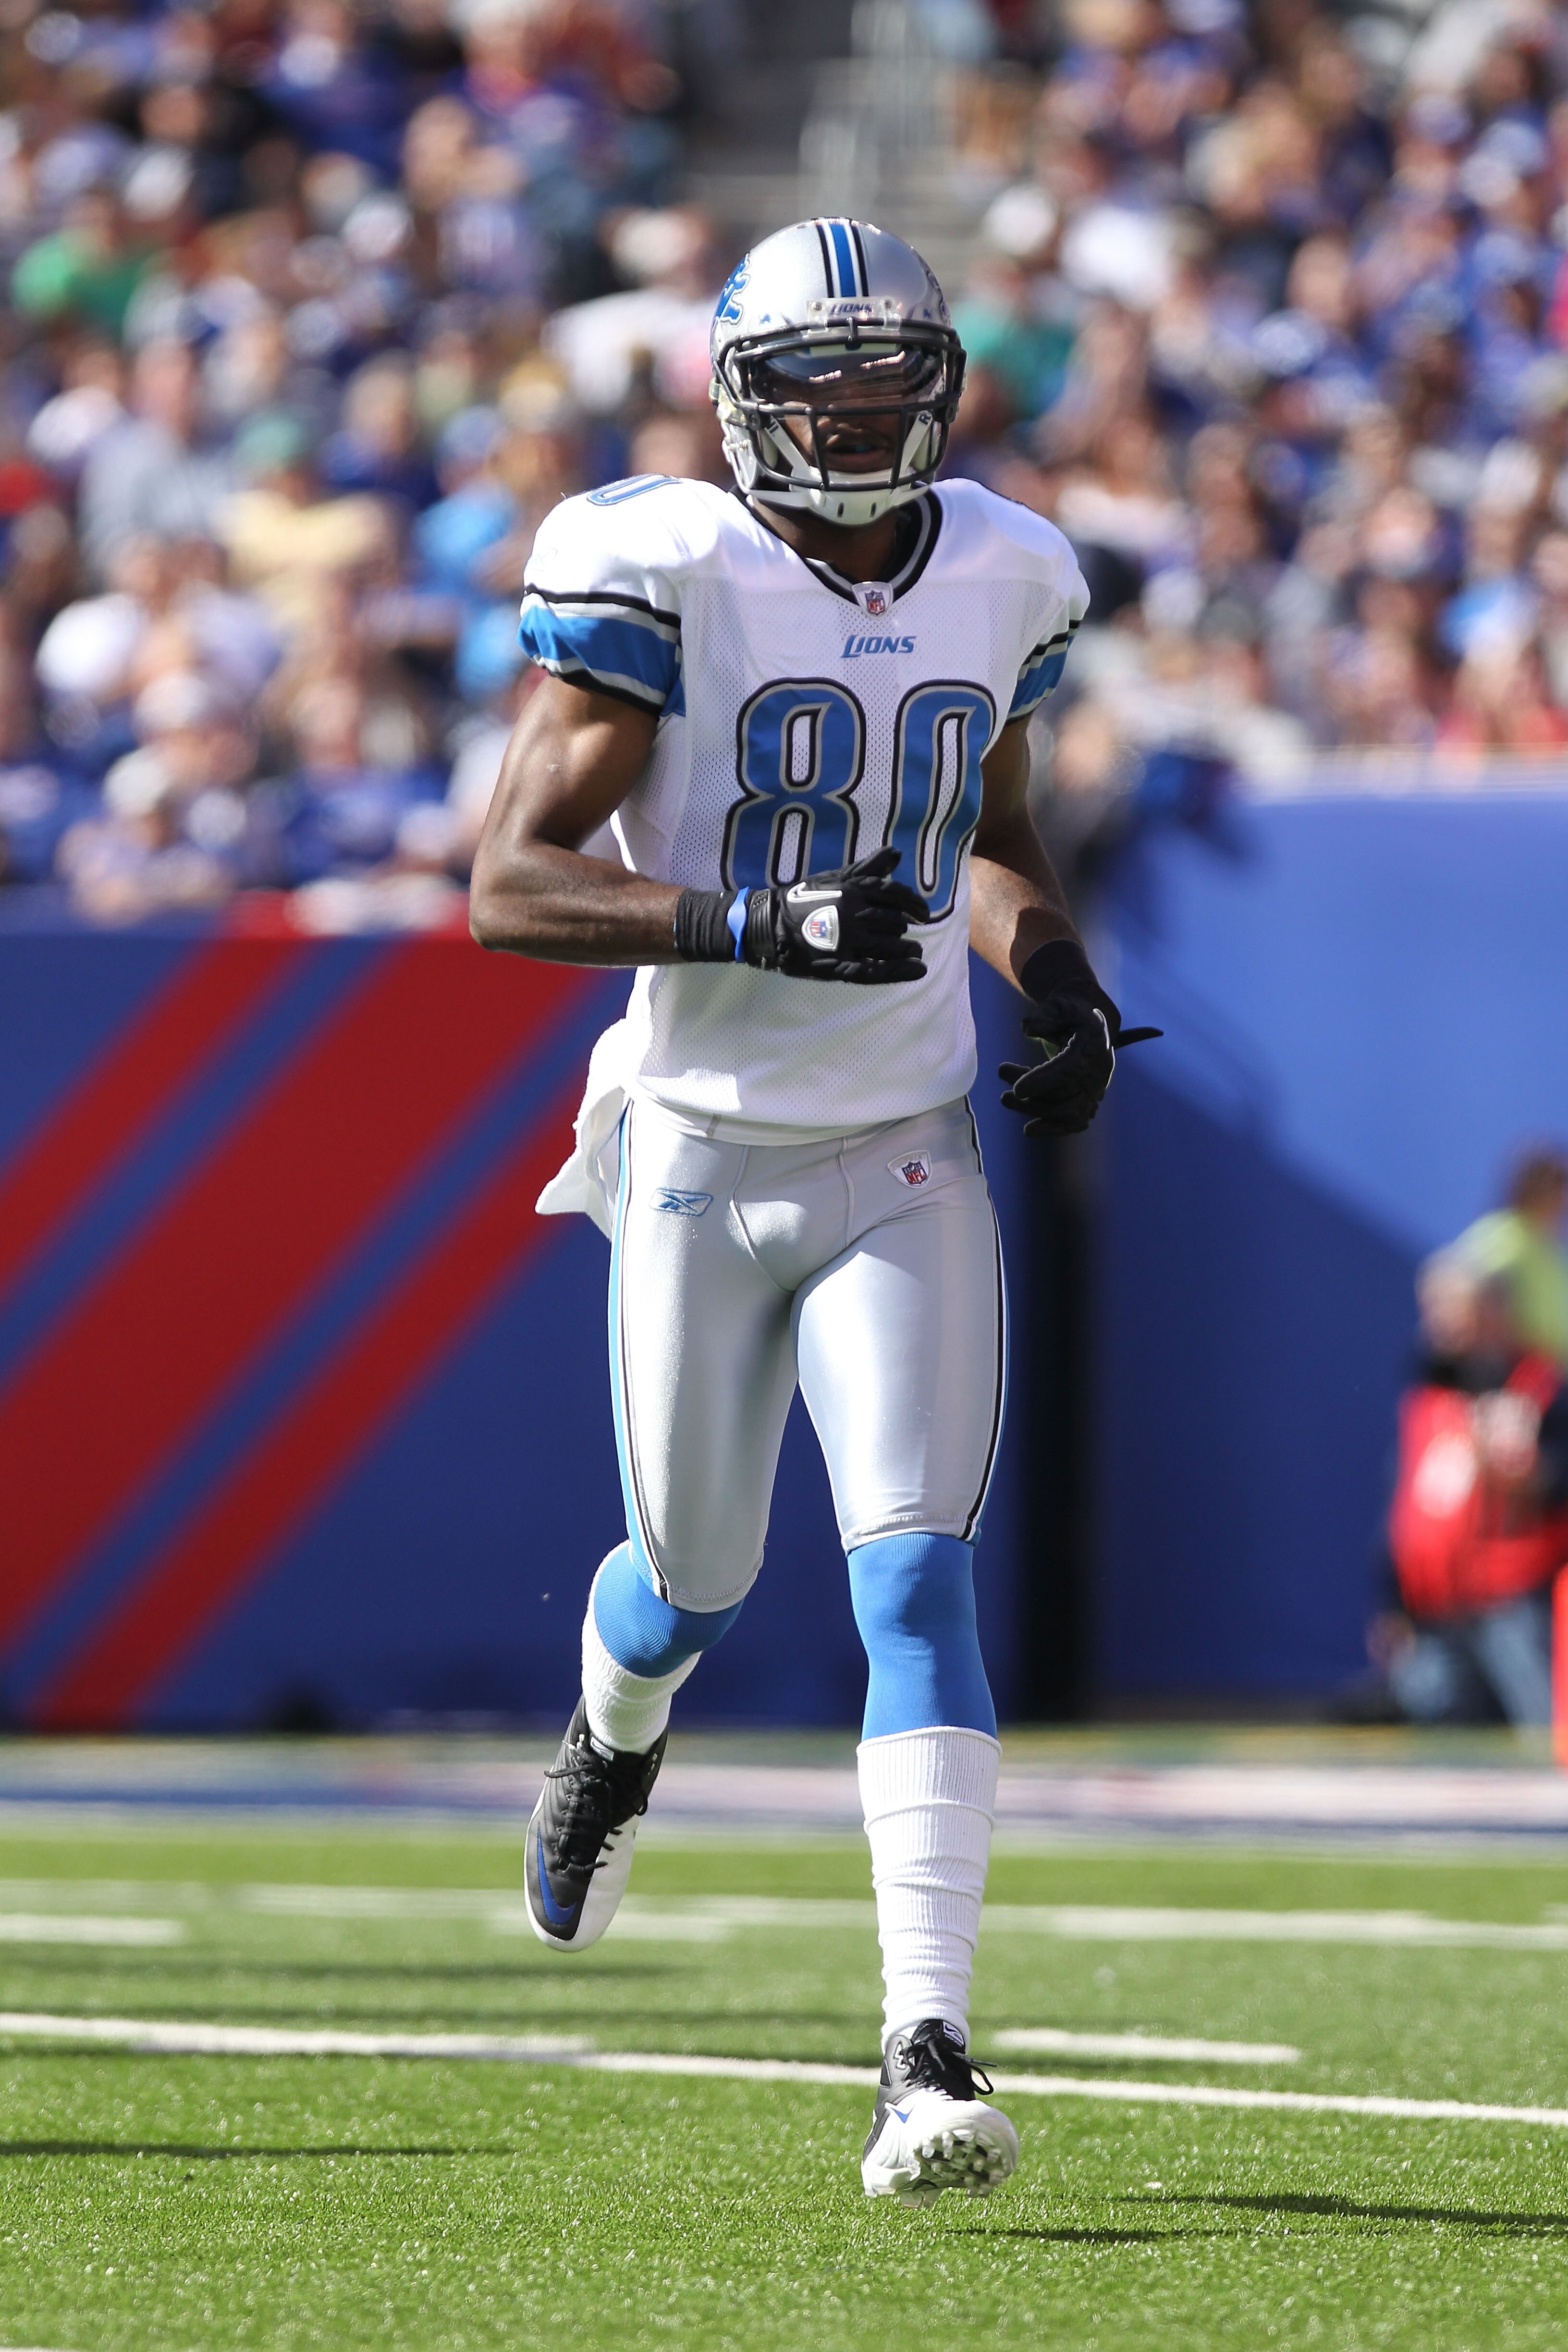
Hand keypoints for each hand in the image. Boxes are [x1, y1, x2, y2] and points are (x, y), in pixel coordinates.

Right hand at [674, 848, 928, 984]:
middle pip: (895, 922)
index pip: (896, 895)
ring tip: (914, 952)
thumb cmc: (803, 898)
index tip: (923, 913)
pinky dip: (901, 971)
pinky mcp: (841, 965)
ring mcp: (849, 942)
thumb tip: (896, 852)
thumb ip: (866, 868)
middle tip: (905, 932)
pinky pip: (877, 970)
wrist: (769, 924)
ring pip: (891, 946)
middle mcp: (856, 914)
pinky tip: (918, 970)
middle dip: (904, 927)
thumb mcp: (835, 877)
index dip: (915, 904)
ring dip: (908, 949)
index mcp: (855, 890)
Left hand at [998, 937, 1160, 1135]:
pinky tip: (1029, 1129)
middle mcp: (1100, 1068)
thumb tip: (1028, 1029)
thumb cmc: (1068, 1009)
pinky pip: (1076, 1120)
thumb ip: (1046, 1014)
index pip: (1070, 1067)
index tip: (1017, 1088)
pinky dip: (1054, 1128)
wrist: (1087, 1018)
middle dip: (1035, 1100)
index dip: (1044, 1080)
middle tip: (1004, 1096)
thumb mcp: (1059, 1004)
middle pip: (1069, 1095)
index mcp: (1094, 1043)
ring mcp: (1098, 1086)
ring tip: (1005, 1099)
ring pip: (1071, 1111)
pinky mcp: (1090, 1098)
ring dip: (1037, 1111)